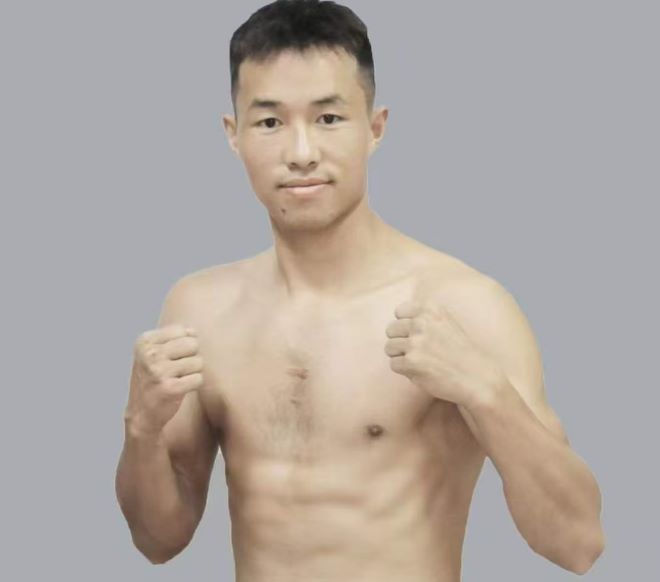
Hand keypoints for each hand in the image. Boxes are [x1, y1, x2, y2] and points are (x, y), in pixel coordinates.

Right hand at [124, 324, 203, 435]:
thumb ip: (172, 338)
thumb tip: (193, 331)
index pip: (183, 330)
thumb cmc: (152, 380)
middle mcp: (150, 354)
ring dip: (193, 372)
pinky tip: (181, 389)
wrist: (141, 413)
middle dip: (191, 357)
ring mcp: (159, 371)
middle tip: (178, 370)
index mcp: (145, 341)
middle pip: (193, 344)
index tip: (172, 357)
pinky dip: (194, 384)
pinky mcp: (170, 388)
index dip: (185, 344)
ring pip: (198, 362)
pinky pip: (198, 378)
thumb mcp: (152, 353)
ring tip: (178, 379)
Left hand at [384, 300, 501, 407]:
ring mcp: (416, 341)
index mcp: (430, 309)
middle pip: (391, 330)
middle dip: (400, 342)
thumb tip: (396, 321)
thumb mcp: (446, 323)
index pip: (398, 312)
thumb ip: (423, 318)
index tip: (417, 337)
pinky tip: (422, 372)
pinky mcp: (412, 361)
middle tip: (418, 353)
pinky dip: (404, 371)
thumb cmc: (460, 353)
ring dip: (401, 357)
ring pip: (389, 348)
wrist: (478, 378)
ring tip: (420, 363)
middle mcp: (421, 322)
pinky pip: (394, 364)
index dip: (404, 327)